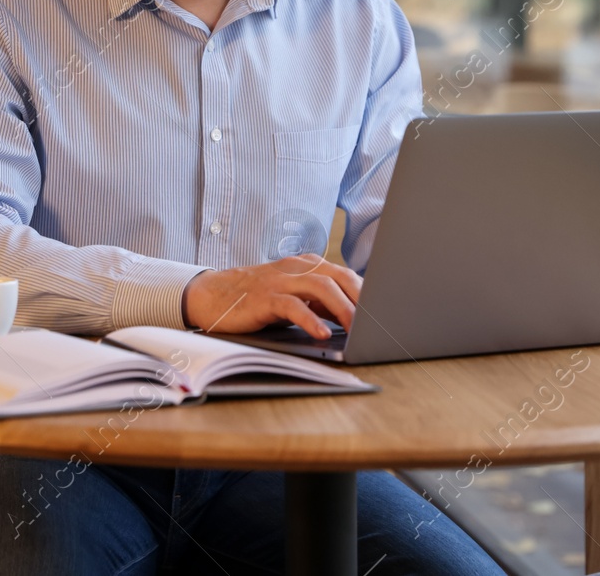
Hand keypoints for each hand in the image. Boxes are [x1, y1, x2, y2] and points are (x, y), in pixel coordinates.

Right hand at [182, 254, 361, 338]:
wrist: (213, 295)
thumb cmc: (258, 298)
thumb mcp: (295, 295)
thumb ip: (322, 301)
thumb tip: (356, 317)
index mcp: (308, 265)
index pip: (347, 275)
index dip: (368, 293)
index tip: (386, 313)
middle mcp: (297, 268)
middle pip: (339, 277)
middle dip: (362, 299)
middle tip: (378, 322)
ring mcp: (280, 280)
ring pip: (320, 287)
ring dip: (343, 309)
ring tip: (356, 329)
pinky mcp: (264, 297)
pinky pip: (292, 306)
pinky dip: (310, 319)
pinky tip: (322, 334)